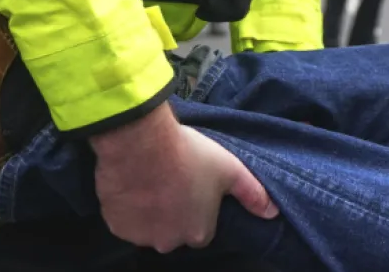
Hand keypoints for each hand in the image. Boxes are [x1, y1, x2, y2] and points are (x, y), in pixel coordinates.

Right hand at [91, 102, 277, 251]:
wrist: (142, 144)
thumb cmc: (190, 155)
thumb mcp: (231, 170)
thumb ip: (253, 194)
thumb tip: (273, 213)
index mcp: (199, 234)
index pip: (202, 228)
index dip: (198, 206)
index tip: (194, 185)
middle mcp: (169, 243)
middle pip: (174, 229)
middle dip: (173, 211)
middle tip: (173, 179)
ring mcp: (140, 236)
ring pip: (148, 225)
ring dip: (150, 209)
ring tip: (153, 178)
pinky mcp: (115, 225)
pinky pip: (124, 219)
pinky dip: (128, 206)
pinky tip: (135, 183)